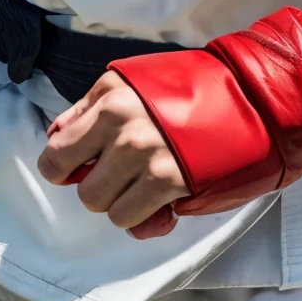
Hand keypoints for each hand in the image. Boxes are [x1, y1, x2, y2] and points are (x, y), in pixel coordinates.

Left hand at [37, 70, 188, 235]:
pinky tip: (160, 199)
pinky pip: (129, 218)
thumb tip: (57, 134)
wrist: (246, 95)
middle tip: (119, 177)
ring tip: (143, 184)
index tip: (77, 169)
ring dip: (120, 202)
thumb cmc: (187, 86)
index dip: (62, 167)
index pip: (56, 152)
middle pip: (81, 188)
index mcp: (108, 99)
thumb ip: (90, 107)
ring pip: (102, 206)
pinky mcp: (169, 181)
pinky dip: (141, 216)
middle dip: (96, 187)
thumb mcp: (130, 81)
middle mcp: (122, 126)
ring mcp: (145, 155)